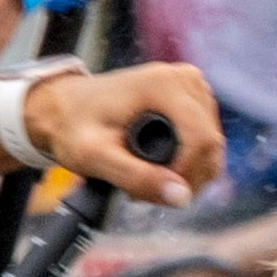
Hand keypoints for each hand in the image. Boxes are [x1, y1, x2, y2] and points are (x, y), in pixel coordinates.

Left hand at [31, 60, 222, 199]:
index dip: (184, 175)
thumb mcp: (95, 157)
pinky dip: (186, 163)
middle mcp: (185, 79)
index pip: (202, 140)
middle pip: (210, 145)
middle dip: (182, 178)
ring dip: (184, 173)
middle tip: (141, 191)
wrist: (64, 109)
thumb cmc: (73, 128)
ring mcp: (192, 88)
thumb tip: (181, 197)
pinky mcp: (193, 100)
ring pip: (211, 147)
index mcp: (164, 85)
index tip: (149, 191)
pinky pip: (205, 142)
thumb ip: (137, 177)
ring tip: (143, 179)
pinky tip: (156, 169)